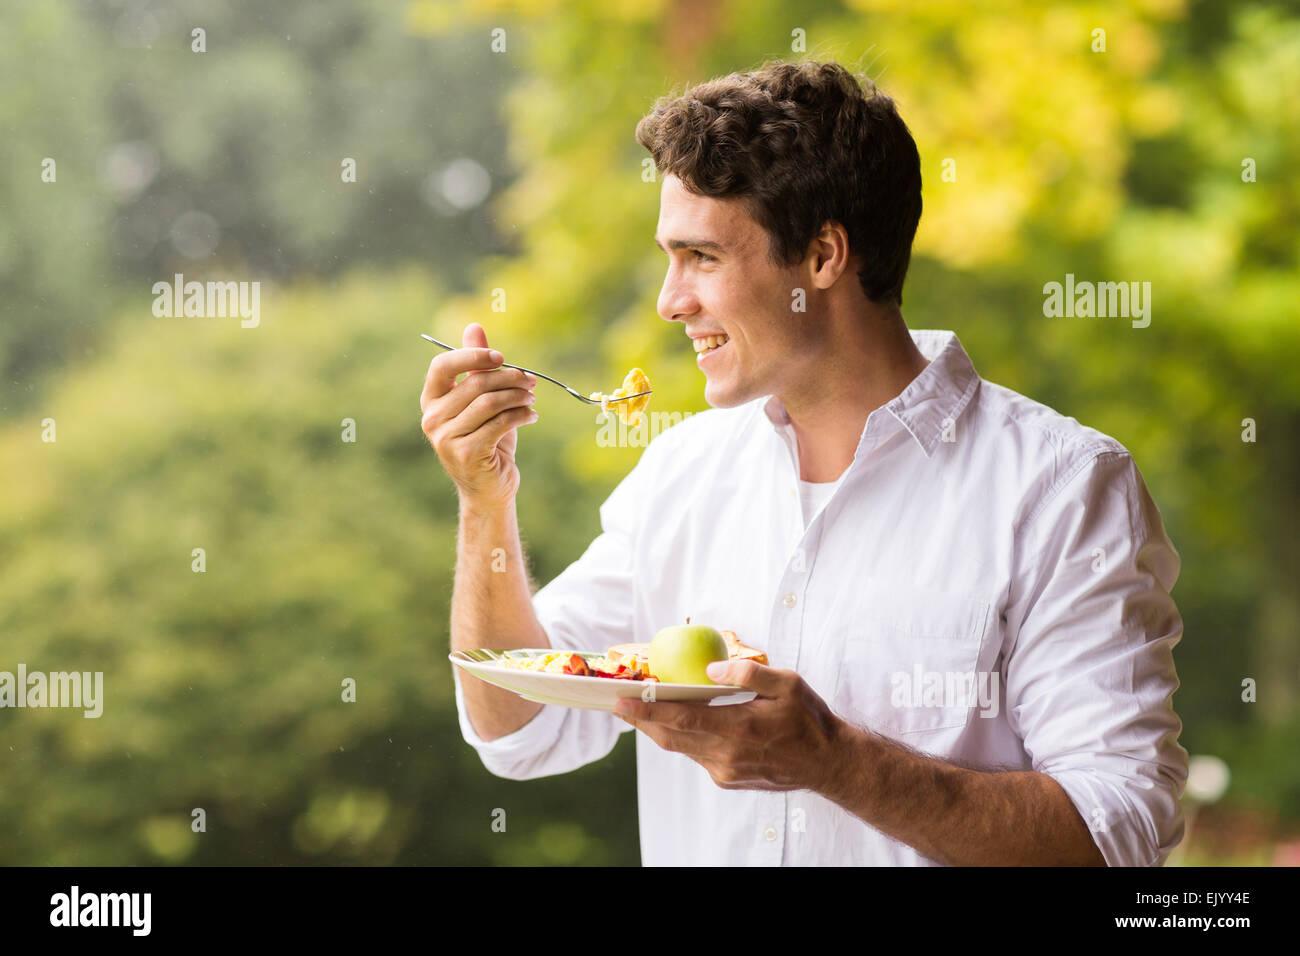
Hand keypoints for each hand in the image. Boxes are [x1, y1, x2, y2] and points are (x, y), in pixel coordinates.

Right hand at [420, 323, 538, 507]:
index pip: (442, 367)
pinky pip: (500, 424)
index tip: (501, 357)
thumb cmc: (486, 440)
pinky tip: (532, 416)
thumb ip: (476, 367)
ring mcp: (446, 439)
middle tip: (531, 381)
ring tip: (532, 399)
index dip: (472, 356)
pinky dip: (522, 415)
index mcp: (431, 401)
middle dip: (509, 378)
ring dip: (518, 397)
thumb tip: (474, 327)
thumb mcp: (481, 401)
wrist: (489, 489)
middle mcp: (432, 419)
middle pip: (474, 384)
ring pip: (489, 403)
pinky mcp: (467, 454)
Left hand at [614, 659, 845, 792]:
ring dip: (658, 728)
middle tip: (618, 700)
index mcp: (739, 729)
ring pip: (681, 747)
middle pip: (670, 737)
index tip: (621, 700)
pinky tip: (677, 722)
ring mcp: (725, 771)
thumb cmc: (808, 719)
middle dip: (641, 719)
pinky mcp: (727, 779)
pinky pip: (696, 755)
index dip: (648, 709)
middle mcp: (727, 755)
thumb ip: (747, 674)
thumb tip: (710, 670)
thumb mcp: (787, 684)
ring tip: (640, 707)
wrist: (827, 763)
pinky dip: (682, 737)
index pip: (682, 718)